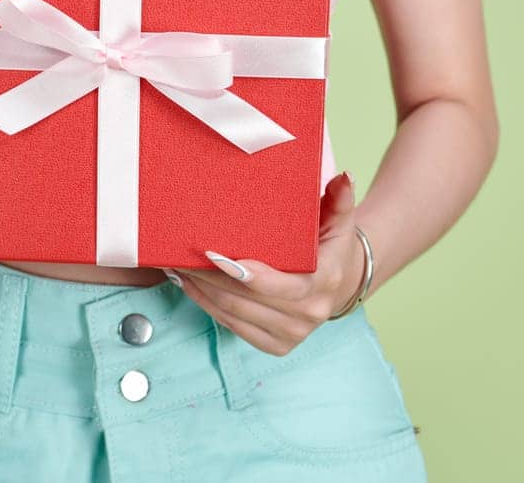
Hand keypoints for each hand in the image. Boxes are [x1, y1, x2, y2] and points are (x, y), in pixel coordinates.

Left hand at [166, 171, 366, 355]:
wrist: (342, 281)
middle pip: (245, 300)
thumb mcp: (339, 220)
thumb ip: (340, 199)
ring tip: (179, 267)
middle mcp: (308, 314)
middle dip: (209, 278)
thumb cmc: (332, 245)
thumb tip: (344, 177)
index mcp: (322, 283)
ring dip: (202, 292)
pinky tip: (191, 287)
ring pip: (234, 315)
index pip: (275, 285)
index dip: (240, 273)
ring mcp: (292, 335)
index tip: (212, 254)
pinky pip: (234, 327)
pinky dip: (209, 307)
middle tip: (180, 255)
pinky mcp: (276, 346)